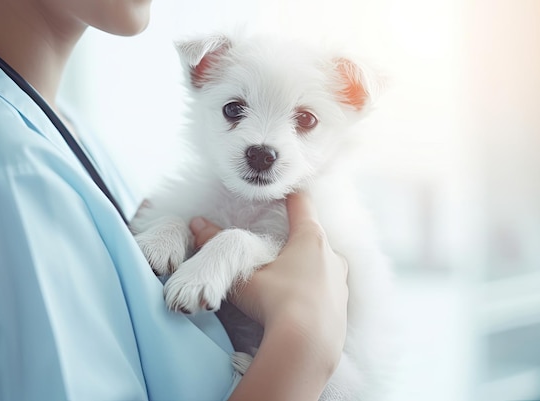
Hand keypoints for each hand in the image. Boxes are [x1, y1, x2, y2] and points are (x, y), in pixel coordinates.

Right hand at [190, 191, 348, 399]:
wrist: (306, 348)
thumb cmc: (274, 302)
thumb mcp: (243, 274)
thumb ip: (218, 245)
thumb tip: (196, 224)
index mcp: (310, 239)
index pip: (302, 205)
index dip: (290, 196)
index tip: (282, 191)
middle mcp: (332, 256)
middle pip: (313, 237)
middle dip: (295, 241)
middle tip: (276, 249)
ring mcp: (341, 283)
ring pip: (323, 266)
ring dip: (306, 268)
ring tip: (285, 282)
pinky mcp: (343, 308)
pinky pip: (327, 292)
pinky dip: (313, 293)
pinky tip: (298, 307)